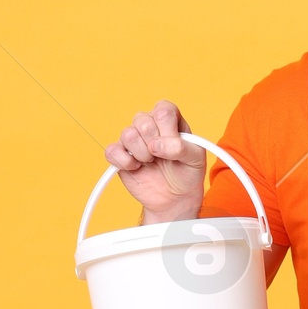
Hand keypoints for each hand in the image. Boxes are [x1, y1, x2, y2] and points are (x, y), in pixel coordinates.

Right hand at [104, 101, 205, 224]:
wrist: (175, 198)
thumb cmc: (187, 173)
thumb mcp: (196, 159)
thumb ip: (181, 147)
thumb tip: (156, 145)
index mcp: (169, 119)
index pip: (163, 110)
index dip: (167, 130)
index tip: (174, 146)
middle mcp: (149, 124)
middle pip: (143, 121)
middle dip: (154, 144)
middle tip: (162, 157)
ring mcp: (133, 139)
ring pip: (127, 134)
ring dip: (142, 154)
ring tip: (151, 162)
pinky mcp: (119, 154)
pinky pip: (112, 151)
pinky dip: (125, 162)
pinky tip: (137, 168)